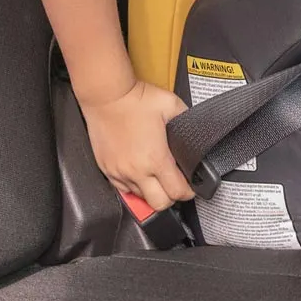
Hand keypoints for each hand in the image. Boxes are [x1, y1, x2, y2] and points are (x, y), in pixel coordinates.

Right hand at [80, 80, 194, 210]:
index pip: (177, 191)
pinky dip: (134, 186)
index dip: (189, 192)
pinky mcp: (107, 170)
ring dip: (152, 191)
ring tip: (158, 177)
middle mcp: (137, 171)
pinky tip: (140, 173)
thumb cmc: (136, 99)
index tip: (191, 186)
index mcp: (156, 158)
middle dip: (171, 197)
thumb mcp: (171, 104)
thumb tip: (194, 129)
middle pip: (159, 204)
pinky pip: (123, 189)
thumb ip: (186, 119)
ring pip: (140, 197)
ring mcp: (119, 172)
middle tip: (176, 185)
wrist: (106, 96)